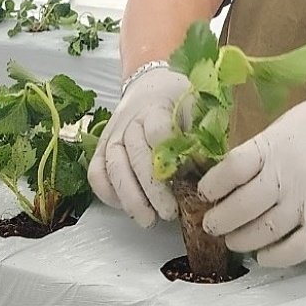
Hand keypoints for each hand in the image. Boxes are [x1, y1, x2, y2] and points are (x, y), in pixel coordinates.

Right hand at [88, 66, 191, 227]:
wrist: (150, 85)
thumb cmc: (178, 100)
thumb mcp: (196, 106)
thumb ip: (202, 132)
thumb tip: (209, 163)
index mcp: (156, 108)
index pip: (158, 131)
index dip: (170, 157)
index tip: (183, 178)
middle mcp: (130, 122)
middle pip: (136, 156)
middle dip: (152, 189)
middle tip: (169, 213)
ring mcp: (113, 135)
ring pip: (113, 168)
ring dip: (130, 198)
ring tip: (147, 220)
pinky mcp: (102, 147)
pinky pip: (96, 172)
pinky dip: (107, 193)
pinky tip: (124, 208)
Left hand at [198, 89, 305, 267]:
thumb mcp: (289, 123)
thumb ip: (264, 148)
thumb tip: (238, 172)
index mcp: (272, 146)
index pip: (229, 170)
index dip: (211, 186)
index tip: (205, 193)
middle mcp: (284, 176)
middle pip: (240, 207)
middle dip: (219, 221)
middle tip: (212, 225)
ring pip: (262, 232)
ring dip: (242, 241)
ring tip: (234, 241)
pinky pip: (295, 249)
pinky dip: (274, 258)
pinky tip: (264, 256)